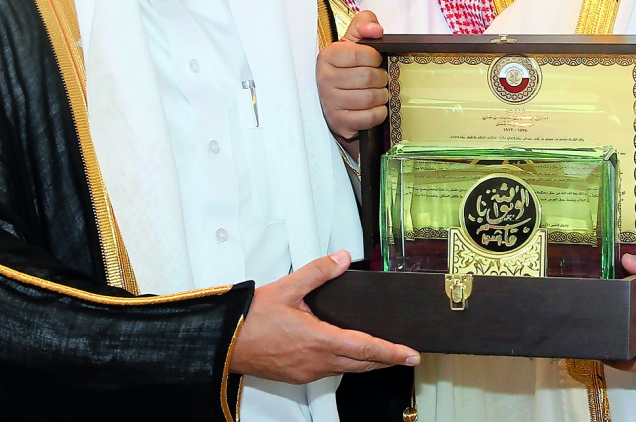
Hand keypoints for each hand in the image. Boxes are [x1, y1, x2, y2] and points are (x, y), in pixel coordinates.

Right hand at [231, 251, 419, 382]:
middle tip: (405, 355)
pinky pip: (329, 371)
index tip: (410, 354)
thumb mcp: (287, 288)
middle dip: (386, 360)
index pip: (366, 348)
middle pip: (362, 364)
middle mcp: (316, 361)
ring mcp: (307, 372)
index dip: (391, 352)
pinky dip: (345, 364)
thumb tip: (340, 259)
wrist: (226, 342)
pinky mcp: (297, 376)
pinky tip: (345, 354)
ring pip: (347, 370)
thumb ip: (317, 272)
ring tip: (382, 354)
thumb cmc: (250, 320)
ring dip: (366, 363)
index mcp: (318, 340)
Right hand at [317, 11, 388, 153]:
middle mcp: (324, 79)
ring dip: (381, 96)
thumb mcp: (354, 42)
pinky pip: (370, 117)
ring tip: (377, 92)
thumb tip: (375, 30)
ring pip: (371, 98)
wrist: (338, 102)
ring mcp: (330, 102)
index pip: (361, 54)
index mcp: (328, 56)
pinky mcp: (339, 122)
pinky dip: (379, 113)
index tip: (374, 60)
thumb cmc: (348, 69)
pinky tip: (374, 108)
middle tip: (379, 79)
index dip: (375, 58)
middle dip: (381, 78)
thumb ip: (365, 24)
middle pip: (368, 77)